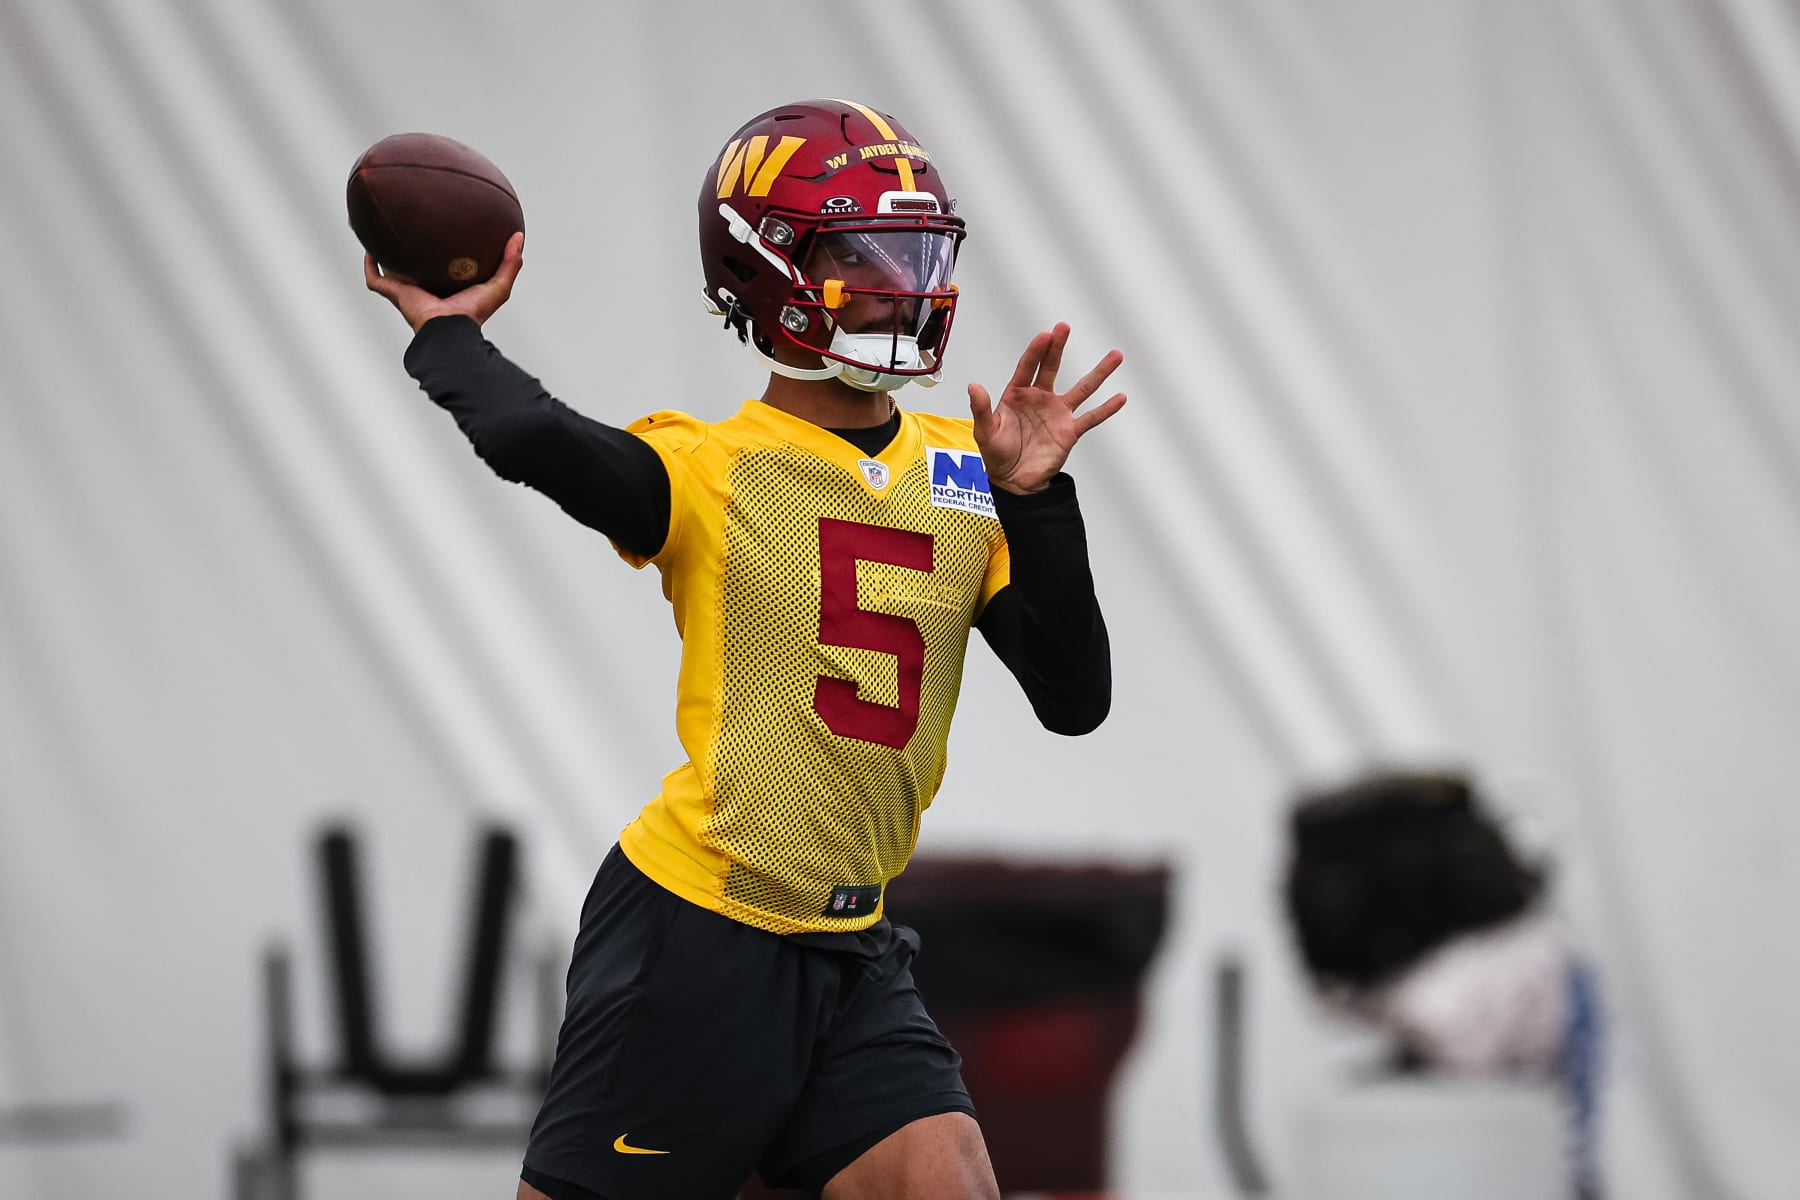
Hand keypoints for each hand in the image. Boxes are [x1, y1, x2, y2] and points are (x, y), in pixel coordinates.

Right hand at [363, 230, 524, 332]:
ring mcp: (406, 292)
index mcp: (445, 289)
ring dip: (383, 255)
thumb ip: (510, 263)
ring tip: (380, 233)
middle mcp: (424, 289)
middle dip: (409, 254)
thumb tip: (519, 236)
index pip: (441, 270)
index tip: (442, 236)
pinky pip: (375, 278)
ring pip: (389, 272)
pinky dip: (370, 264)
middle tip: (408, 231)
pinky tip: (369, 247)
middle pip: (412, 269)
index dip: (440, 256)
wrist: (451, 329)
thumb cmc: (473, 314)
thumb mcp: (498, 286)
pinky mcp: (394, 293)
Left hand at [968, 323, 1125, 493]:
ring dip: (1099, 372)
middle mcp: (1040, 398)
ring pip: (1082, 388)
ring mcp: (1058, 413)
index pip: (1028, 367)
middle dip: (1058, 347)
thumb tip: (973, 386)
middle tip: (1064, 327)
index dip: (1036, 351)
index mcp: (1018, 394)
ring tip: (1115, 355)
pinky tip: (1120, 397)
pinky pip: (1091, 418)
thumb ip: (982, 408)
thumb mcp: (985, 432)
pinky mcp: (1070, 431)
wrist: (1015, 481)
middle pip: (1052, 367)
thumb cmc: (997, 455)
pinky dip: (1106, 409)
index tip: (1045, 335)